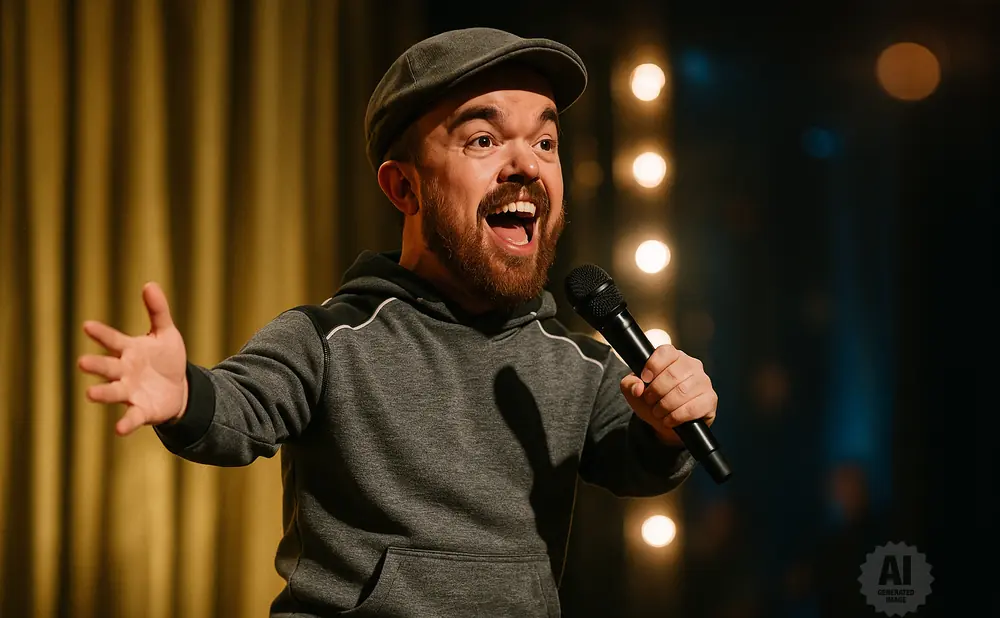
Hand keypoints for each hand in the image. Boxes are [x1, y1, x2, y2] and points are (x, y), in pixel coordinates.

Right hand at [78, 282, 188, 435]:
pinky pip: (131, 417)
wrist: (180, 388)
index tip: (87, 326)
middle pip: (107, 367)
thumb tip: (149, 284)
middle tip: (82, 363)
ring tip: (90, 394)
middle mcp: (124, 371)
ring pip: (113, 392)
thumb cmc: (166, 359)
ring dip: (102, 393)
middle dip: (96, 366)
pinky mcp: (141, 410)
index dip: (101, 334)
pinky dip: (125, 423)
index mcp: (129, 350)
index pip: (112, 340)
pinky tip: (118, 429)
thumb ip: (158, 311)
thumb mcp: (166, 333)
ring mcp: (130, 392)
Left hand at [619, 344, 717, 447]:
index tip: (644, 380)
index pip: (665, 352)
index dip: (652, 366)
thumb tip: (638, 388)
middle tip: (650, 400)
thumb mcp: (634, 391)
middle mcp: (692, 365)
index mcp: (674, 356)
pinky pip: (693, 408)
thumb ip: (629, 384)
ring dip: (665, 406)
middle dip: (656, 391)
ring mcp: (703, 381)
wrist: (667, 422)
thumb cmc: (652, 401)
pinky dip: (676, 416)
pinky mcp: (710, 399)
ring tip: (658, 412)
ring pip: (683, 391)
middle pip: (673, 374)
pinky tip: (669, 420)